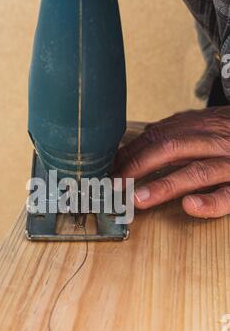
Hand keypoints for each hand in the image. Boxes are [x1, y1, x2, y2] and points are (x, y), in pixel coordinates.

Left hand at [115, 107, 229, 218]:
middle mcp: (213, 143)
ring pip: (196, 172)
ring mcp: (229, 164)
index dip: (131, 153)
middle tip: (117, 185)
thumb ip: (180, 131)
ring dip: (164, 185)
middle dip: (139, 166)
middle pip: (172, 149)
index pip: (158, 137)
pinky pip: (227, 195)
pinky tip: (189, 206)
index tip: (111, 169)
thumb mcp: (210, 124)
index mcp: (201, 128)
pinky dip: (208, 202)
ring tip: (138, 199)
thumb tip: (146, 134)